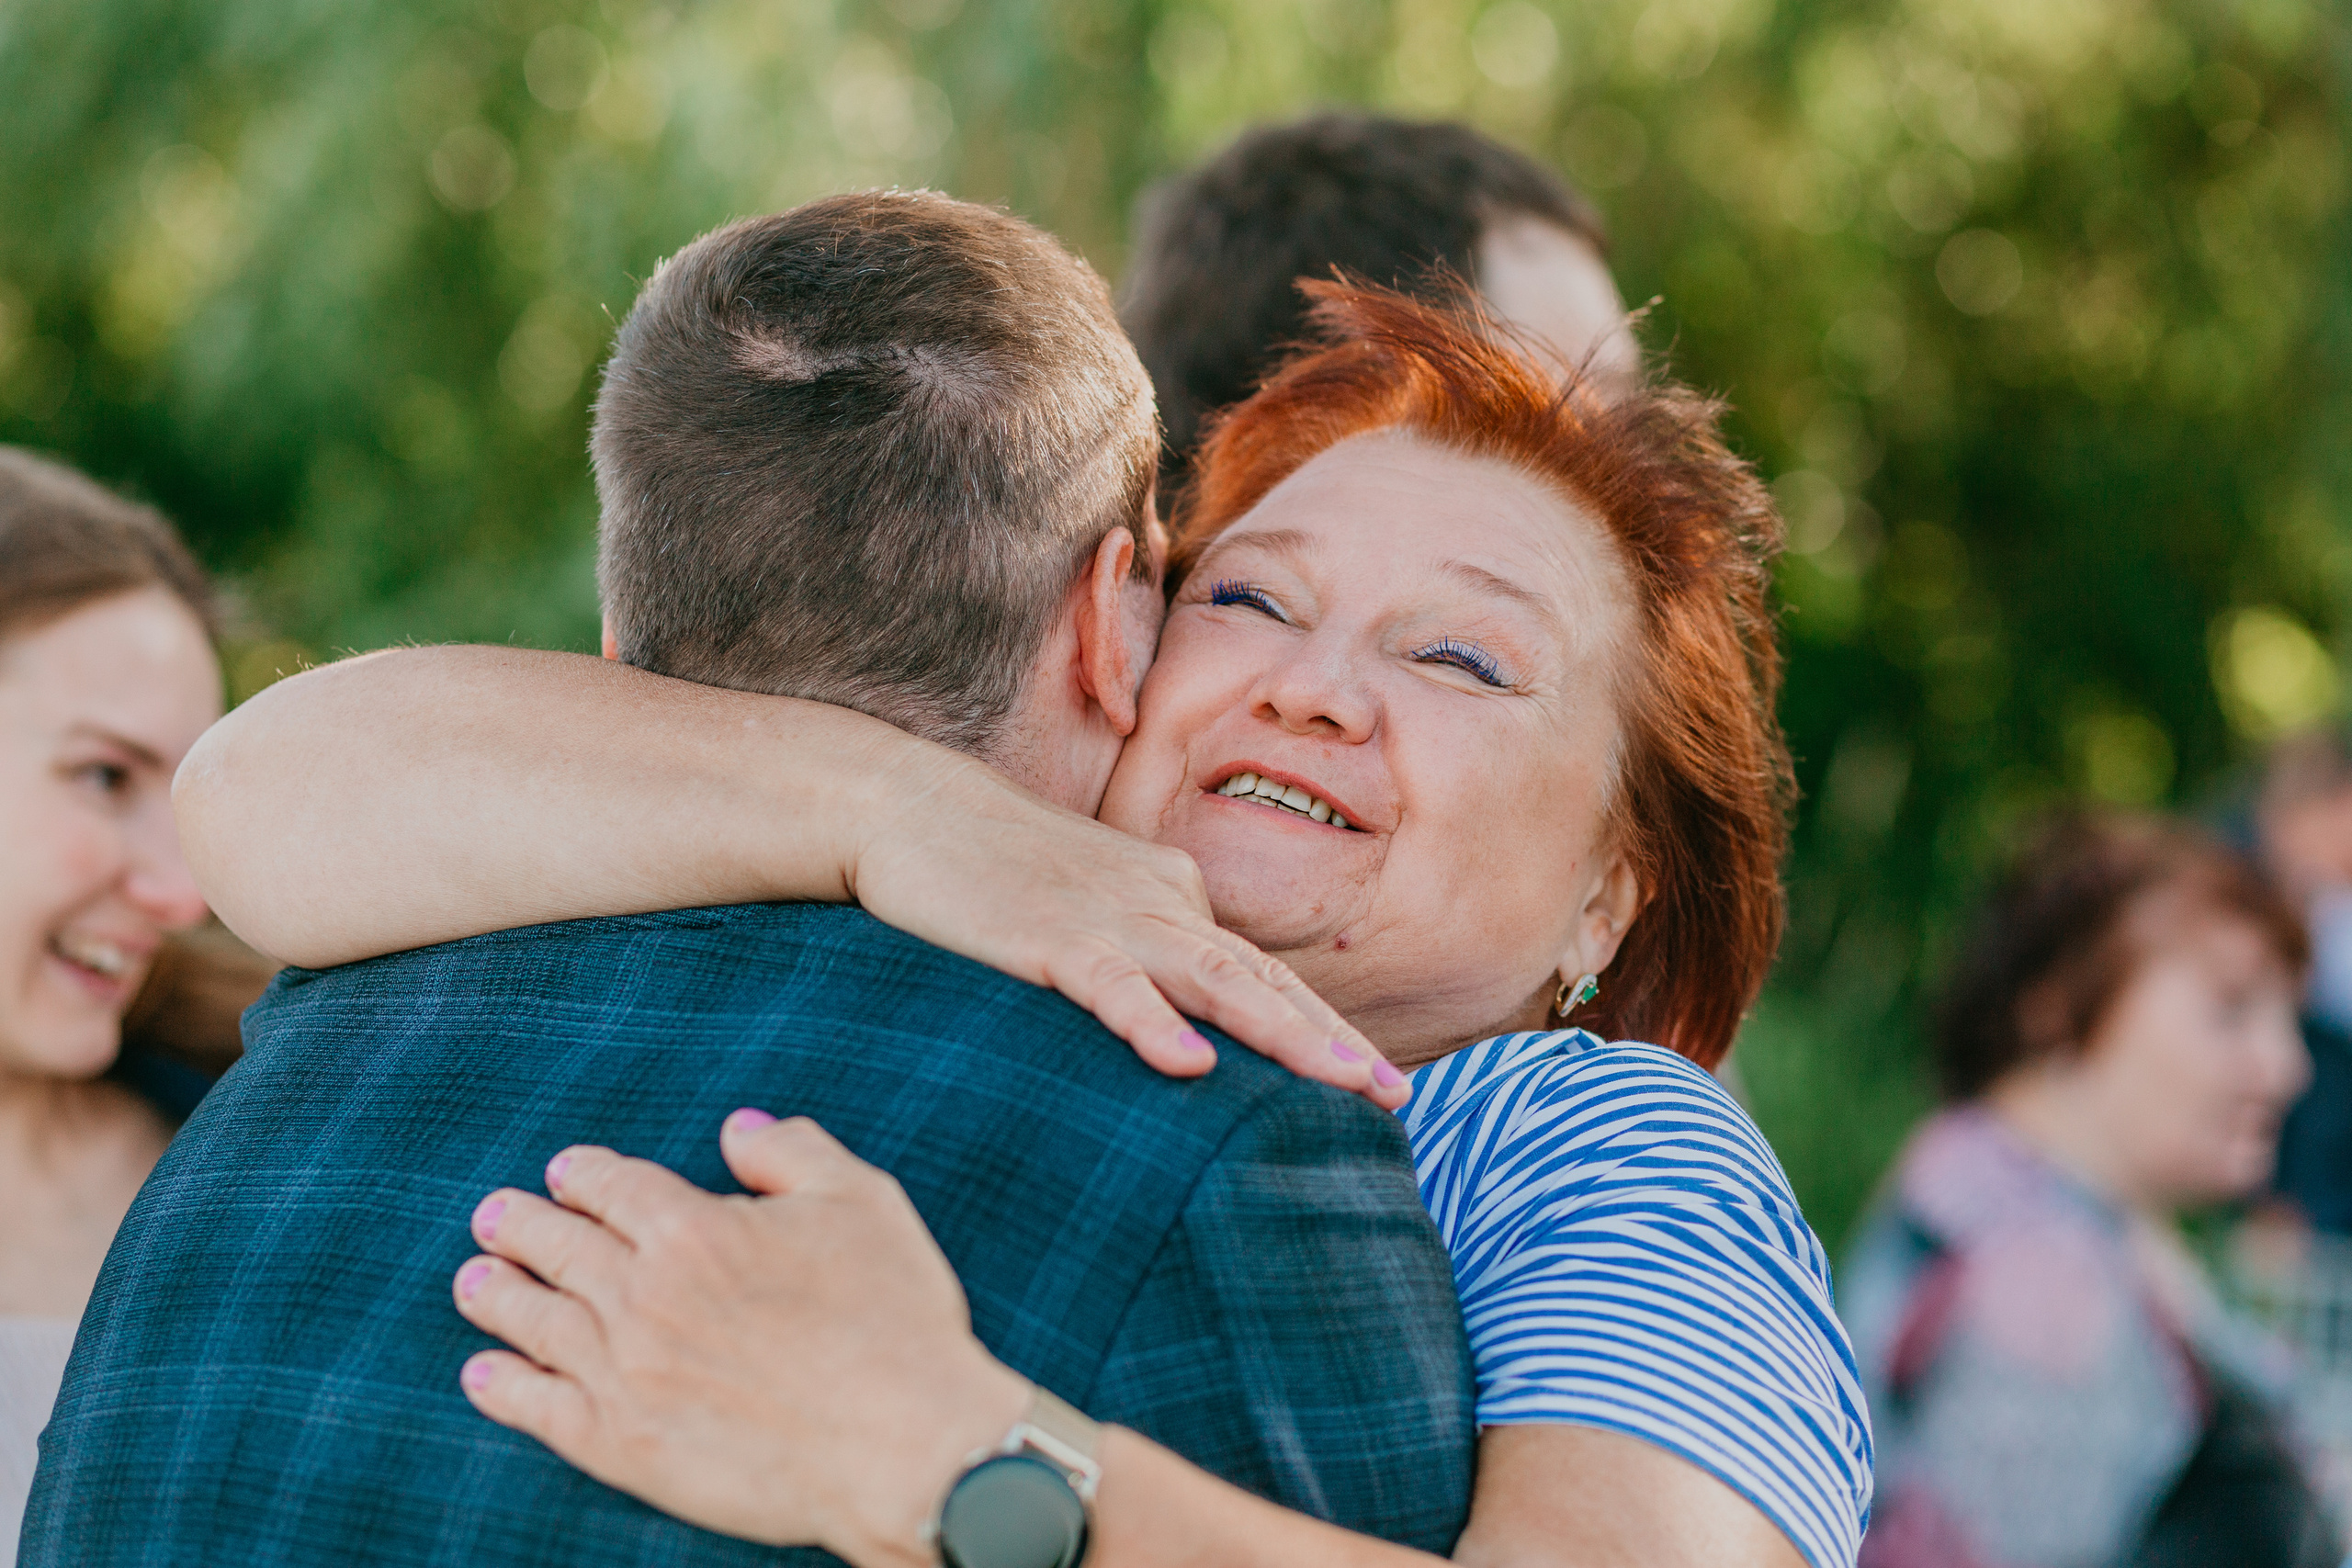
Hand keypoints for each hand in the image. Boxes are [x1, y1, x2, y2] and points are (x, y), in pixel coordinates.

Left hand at [453, 1112, 1029, 1565]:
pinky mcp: (623, 1445)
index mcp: (695, 1228)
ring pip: (536, 1321)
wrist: (904, 1446)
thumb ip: (791, 1151)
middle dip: (520, 1225)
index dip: (581, 1174)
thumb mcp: (861, 1201)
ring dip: (498, 1294)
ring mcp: (624, 1373)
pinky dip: (504, 1387)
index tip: (563, 1172)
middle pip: (559, 1246)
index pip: (613, 1186)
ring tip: (474, 1280)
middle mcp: (644, 1295)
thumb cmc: (896, 1317)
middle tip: (491, 1217)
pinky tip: (484, 1373)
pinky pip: (541, 1409)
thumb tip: (734, 1128)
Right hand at [848, 747, 1404, 1107]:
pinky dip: (1152, 1025)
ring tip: (1343, 1083)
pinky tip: (1191, 1065)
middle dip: (1332, 1041)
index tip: (1378, 1082)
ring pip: (1213, 982)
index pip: (1263, 971)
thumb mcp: (1084, 906)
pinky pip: (1111, 986)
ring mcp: (1107, 917)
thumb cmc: (989, 865)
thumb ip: (1136, 955)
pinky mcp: (1046, 936)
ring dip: (1284, 1035)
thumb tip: (1181, 1029)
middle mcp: (1158, 902)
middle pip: (1261, 979)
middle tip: (1396, 1098)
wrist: (908, 803)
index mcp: (1171, 895)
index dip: (1324, 1026)